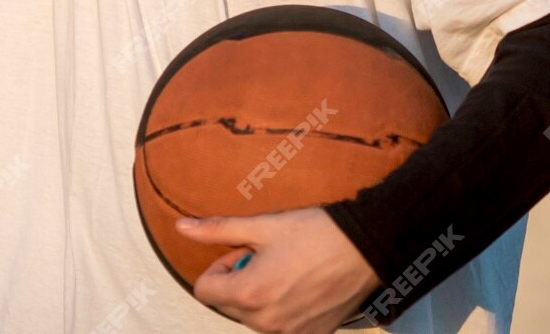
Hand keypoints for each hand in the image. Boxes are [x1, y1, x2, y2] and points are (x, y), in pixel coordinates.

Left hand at [178, 208, 380, 333]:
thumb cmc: (317, 232)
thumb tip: (182, 227)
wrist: (368, 247)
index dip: (220, 266)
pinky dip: (282, 310)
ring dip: (259, 297)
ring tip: (288, 270)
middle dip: (238, 281)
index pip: (204, 290)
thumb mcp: (264, 226)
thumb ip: (218, 230)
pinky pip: (279, 328)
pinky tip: (302, 287)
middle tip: (268, 257)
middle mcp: (264, 322)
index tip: (243, 252)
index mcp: (249, 294)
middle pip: (227, 305)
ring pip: (252, 317)